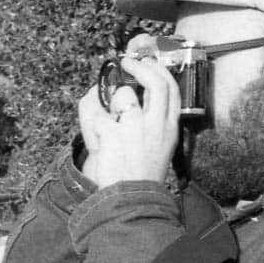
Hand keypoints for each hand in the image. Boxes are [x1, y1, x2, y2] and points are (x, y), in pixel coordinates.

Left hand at [78, 55, 180, 186]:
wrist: (130, 199)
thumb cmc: (140, 174)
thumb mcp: (157, 147)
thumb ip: (150, 120)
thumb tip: (128, 92)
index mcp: (168, 128)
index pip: (172, 89)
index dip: (158, 70)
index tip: (146, 63)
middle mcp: (156, 125)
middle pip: (156, 82)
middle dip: (141, 67)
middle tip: (126, 63)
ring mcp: (135, 128)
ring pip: (122, 94)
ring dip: (110, 102)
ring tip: (106, 120)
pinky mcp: (113, 134)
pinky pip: (96, 114)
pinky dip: (91, 121)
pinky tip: (96, 138)